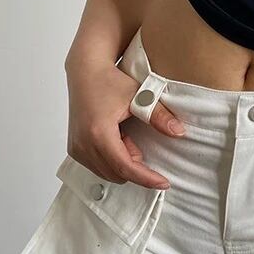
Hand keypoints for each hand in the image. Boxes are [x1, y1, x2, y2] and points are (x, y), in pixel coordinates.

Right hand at [65, 57, 185, 189]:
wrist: (86, 71)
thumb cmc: (111, 80)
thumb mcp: (140, 95)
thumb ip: (159, 116)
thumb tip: (179, 132)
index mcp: (98, 133)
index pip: (125, 167)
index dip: (146, 178)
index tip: (164, 182)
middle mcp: (83, 145)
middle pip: (116, 173)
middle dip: (135, 165)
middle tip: (142, 140)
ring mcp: (76, 148)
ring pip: (106, 172)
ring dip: (122, 162)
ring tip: (128, 135)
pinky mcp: (74, 148)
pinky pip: (96, 166)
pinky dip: (112, 159)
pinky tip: (118, 139)